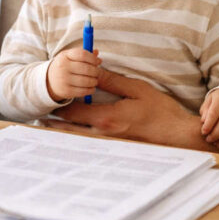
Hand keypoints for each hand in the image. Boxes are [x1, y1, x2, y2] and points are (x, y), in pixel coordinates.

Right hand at [46, 48, 99, 101]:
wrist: (50, 81)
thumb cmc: (65, 66)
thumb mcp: (70, 57)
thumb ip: (83, 54)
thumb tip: (97, 53)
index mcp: (65, 56)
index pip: (82, 55)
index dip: (93, 58)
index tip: (98, 61)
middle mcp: (63, 67)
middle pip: (86, 68)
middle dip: (96, 71)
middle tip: (97, 72)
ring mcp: (64, 80)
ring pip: (87, 81)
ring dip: (94, 81)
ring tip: (94, 80)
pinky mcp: (66, 91)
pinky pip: (84, 91)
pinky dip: (91, 90)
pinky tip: (91, 87)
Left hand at [46, 68, 215, 150]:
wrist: (178, 137)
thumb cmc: (161, 112)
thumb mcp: (136, 90)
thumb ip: (111, 81)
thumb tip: (93, 70)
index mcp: (106, 119)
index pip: (71, 113)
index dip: (57, 105)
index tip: (47, 99)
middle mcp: (103, 135)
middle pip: (69, 130)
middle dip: (54, 122)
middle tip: (39, 117)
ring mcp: (108, 145)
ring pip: (77, 140)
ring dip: (63, 132)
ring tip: (48, 127)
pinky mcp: (115, 150)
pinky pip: (90, 144)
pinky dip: (78, 139)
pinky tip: (74, 135)